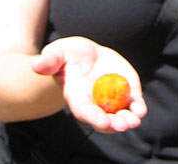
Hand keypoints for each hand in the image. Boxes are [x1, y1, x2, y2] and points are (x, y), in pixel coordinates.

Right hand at [31, 36, 146, 133]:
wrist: (85, 54)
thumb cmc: (66, 55)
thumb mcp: (56, 53)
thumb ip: (49, 60)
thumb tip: (37, 65)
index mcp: (77, 98)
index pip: (85, 111)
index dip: (94, 117)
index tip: (103, 121)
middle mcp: (95, 103)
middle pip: (105, 119)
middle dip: (115, 123)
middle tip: (124, 124)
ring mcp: (111, 99)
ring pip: (120, 115)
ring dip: (128, 119)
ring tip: (134, 119)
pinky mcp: (124, 90)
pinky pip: (132, 102)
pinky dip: (137, 107)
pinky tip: (140, 109)